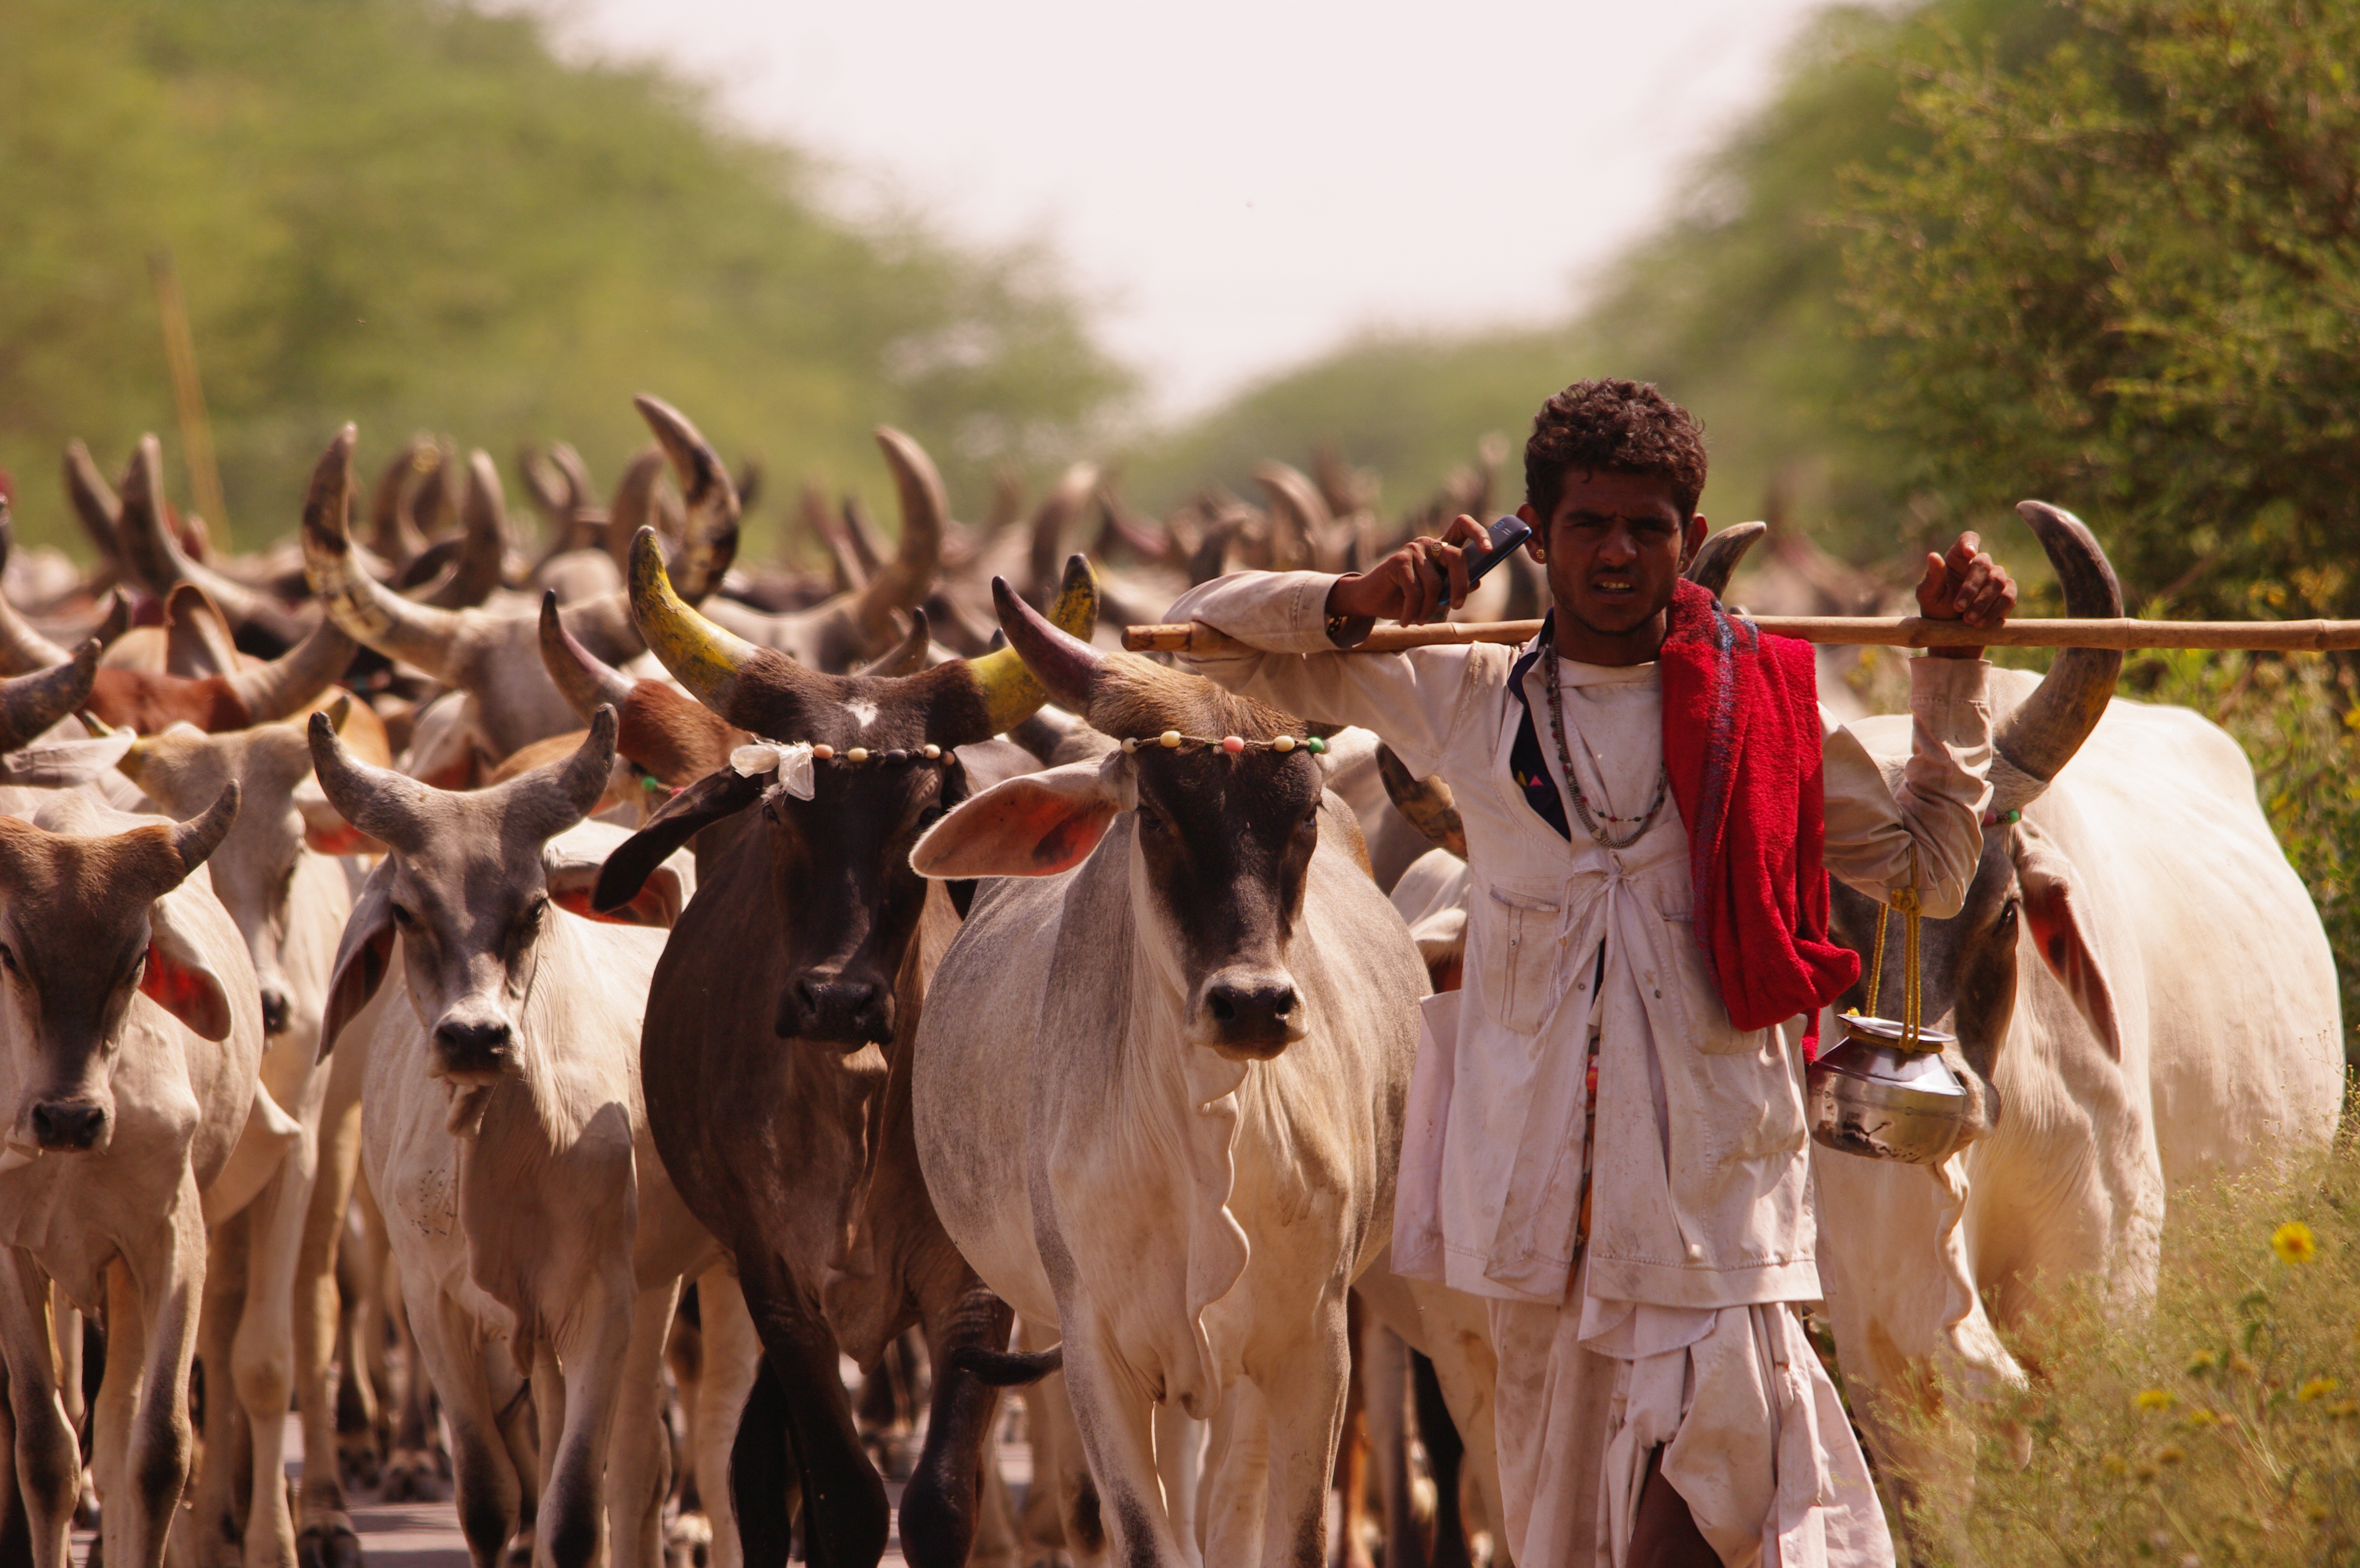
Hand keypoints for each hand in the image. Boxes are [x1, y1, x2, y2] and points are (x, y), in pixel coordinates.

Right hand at [1326, 514, 1489, 626]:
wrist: (1370, 601)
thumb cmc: (1405, 598)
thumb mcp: (1434, 595)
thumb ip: (1454, 586)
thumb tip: (1477, 581)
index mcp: (1441, 547)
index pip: (1463, 526)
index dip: (1479, 534)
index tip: (1489, 550)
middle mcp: (1429, 543)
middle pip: (1456, 556)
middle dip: (1460, 585)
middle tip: (1457, 606)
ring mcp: (1412, 549)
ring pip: (1435, 582)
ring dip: (1429, 608)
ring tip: (1421, 619)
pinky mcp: (1398, 561)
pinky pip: (1415, 591)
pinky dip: (1413, 611)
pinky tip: (1407, 619)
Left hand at [1915, 531, 2016, 658]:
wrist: (1952, 635)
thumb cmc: (1937, 610)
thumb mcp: (1928, 595)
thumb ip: (1933, 576)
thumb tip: (1932, 555)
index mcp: (1958, 559)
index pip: (1968, 539)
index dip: (1970, 542)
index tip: (1969, 554)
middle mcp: (1979, 564)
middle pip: (1983, 563)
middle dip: (1971, 587)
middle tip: (1958, 608)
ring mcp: (1996, 577)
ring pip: (1998, 580)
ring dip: (1982, 602)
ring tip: (1968, 620)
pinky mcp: (2007, 594)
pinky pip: (2008, 597)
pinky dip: (1994, 611)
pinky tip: (1981, 623)